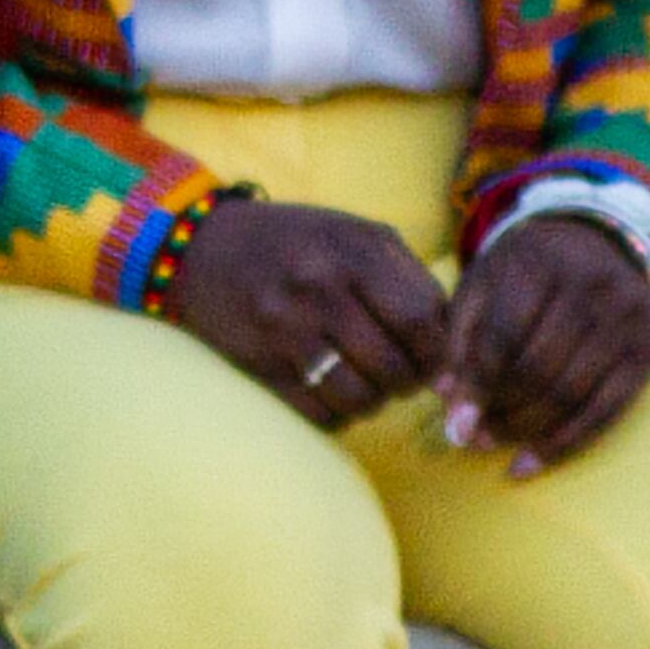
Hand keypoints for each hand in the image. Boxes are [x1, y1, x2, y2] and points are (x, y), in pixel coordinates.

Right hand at [159, 197, 449, 427]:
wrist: (200, 247)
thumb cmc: (295, 243)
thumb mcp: (355, 235)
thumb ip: (407, 279)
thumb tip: (449, 344)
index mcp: (353, 252)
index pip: (422, 322)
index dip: (438, 353)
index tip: (432, 360)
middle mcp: (320, 288)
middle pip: (394, 368)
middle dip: (406, 383)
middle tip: (398, 376)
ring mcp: (285, 328)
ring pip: (358, 398)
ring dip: (371, 402)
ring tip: (364, 384)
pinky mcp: (259, 363)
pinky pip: (318, 413)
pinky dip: (334, 414)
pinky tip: (330, 392)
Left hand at [440, 214, 649, 470]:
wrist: (605, 244)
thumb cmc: (529, 270)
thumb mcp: (486, 281)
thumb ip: (461, 333)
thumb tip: (445, 396)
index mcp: (539, 262)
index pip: (504, 334)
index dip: (477, 384)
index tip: (453, 425)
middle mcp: (590, 288)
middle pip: (539, 369)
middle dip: (500, 412)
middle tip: (470, 437)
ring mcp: (625, 321)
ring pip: (570, 394)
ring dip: (526, 430)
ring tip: (491, 443)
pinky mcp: (647, 353)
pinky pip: (605, 411)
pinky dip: (565, 443)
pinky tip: (530, 461)